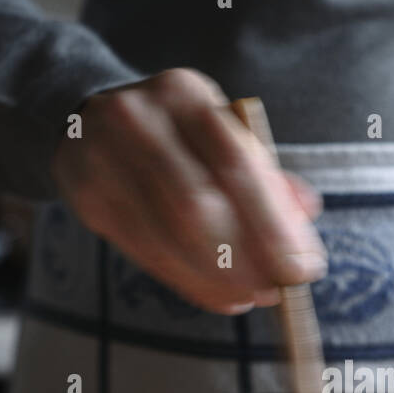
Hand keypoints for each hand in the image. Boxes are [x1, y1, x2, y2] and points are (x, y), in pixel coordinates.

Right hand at [52, 68, 326, 313]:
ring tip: (253, 297)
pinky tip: (223, 297)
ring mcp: (104, 160)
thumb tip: (308, 213)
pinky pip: (147, 254)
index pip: (236, 163)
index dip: (273, 224)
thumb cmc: (176, 134)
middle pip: (198, 205)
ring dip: (220, 279)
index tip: (304, 267)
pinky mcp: (89, 200)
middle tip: (279, 292)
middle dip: (247, 259)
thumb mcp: (219, 134)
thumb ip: (265, 174)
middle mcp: (138, 121)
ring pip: (169, 236)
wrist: (85, 119)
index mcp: (185, 95)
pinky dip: (191, 283)